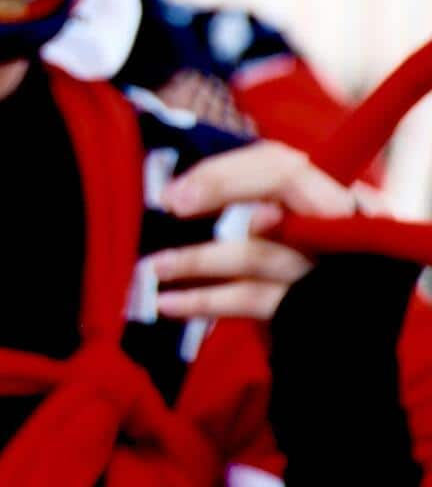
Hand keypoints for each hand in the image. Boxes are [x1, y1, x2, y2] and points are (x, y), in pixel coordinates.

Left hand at [148, 141, 357, 319]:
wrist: (351, 340)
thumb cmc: (306, 277)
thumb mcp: (291, 233)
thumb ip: (254, 207)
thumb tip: (183, 194)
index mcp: (334, 199)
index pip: (280, 163)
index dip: (225, 171)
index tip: (176, 192)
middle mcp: (341, 223)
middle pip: (285, 180)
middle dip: (221, 185)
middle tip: (171, 204)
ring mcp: (332, 266)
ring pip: (259, 249)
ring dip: (196, 258)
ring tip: (153, 266)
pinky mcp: (315, 309)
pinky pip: (252, 298)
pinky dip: (204, 300)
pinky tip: (167, 303)